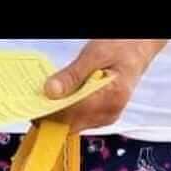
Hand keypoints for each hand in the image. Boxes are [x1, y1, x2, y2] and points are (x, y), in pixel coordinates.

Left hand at [45, 40, 166, 132]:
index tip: (33, 109)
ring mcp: (106, 117)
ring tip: (46, 102)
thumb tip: (51, 91)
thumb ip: (73, 74)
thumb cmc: (121, 46)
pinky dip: (66, 113)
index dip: (50, 113)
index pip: (73, 114)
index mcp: (112, 97)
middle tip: (35, 105)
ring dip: (57, 115)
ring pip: (72, 125)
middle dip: (51, 116)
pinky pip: (78, 120)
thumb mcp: (95, 54)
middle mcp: (110, 112)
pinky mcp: (101, 117)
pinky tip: (59, 103)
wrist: (137, 47)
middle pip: (71, 123)